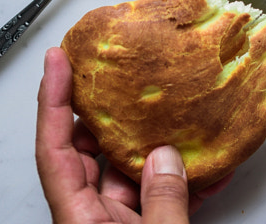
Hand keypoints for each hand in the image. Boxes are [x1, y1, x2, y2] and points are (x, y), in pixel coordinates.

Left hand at [36, 46, 230, 223]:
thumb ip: (163, 200)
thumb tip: (167, 156)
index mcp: (79, 220)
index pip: (54, 149)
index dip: (52, 100)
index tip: (58, 59)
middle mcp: (91, 217)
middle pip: (91, 151)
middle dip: (114, 111)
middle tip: (129, 74)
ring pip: (130, 170)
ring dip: (160, 146)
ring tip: (181, 113)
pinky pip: (160, 197)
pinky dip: (185, 180)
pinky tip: (212, 165)